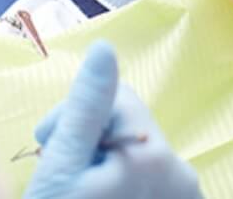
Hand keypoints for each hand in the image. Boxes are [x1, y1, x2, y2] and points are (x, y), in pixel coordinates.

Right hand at [24, 41, 202, 198]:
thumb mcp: (61, 169)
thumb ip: (85, 107)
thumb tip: (104, 48)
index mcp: (154, 154)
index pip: (114, 97)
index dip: (76, 115)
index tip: (50, 146)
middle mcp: (181, 174)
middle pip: (128, 125)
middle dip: (90, 142)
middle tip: (61, 177)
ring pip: (136, 153)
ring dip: (104, 167)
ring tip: (78, 193)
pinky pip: (149, 181)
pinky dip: (123, 188)